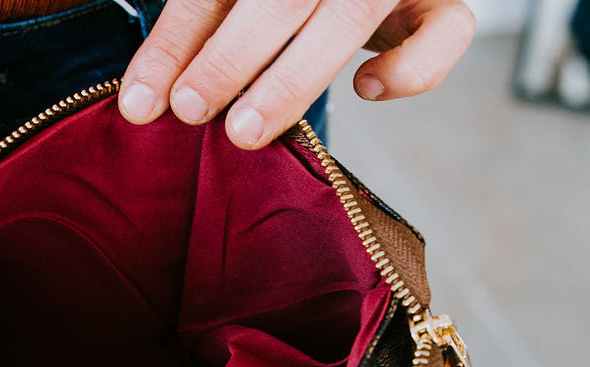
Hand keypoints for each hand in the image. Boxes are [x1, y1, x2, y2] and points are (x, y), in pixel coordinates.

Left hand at [118, 0, 475, 147]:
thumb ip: (198, 26)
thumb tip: (145, 99)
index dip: (174, 41)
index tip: (141, 103)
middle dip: (230, 56)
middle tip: (191, 111)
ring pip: (353, 11)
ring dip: (292, 78)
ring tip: (243, 131)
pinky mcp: (443, 1)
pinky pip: (447, 33)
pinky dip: (409, 70)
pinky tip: (366, 90)